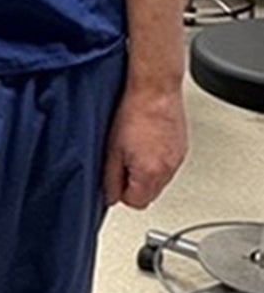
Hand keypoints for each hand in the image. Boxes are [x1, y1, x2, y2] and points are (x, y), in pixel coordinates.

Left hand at [102, 84, 187, 209]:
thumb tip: (110, 195)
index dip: (122, 192)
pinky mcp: (182, 147)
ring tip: (134, 149)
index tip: (116, 179)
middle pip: (150, 194)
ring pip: (159, 180)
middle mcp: (168, 169)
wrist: (155, 89)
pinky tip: (146, 142)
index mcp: (150, 173)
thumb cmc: (133, 113)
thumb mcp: (111, 150)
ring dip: (146, 172)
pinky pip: (168, 164)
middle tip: (123, 162)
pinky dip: (156, 160)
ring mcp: (177, 158)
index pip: (136, 203)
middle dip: (135, 184)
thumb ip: (110, 178)